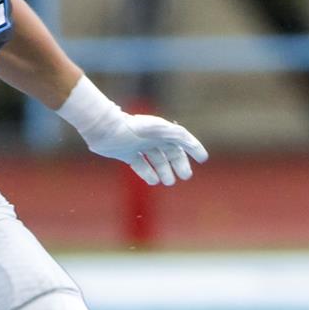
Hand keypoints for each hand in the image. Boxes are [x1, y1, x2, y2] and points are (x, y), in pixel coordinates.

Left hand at [80, 110, 209, 184]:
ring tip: (168, 182)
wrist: (106, 129)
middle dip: (179, 164)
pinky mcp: (125, 153)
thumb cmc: (133, 127)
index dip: (194, 148)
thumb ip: (177, 135)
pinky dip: (147, 173)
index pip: (182, 140)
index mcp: (161, 130)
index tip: (203, 159)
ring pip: (156, 160)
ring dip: (164, 171)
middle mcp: (151, 137)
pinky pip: (140, 165)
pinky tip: (153, 181)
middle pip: (170, 152)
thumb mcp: (159, 130)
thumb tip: (190, 142)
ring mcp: (138, 145)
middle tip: (185, 176)